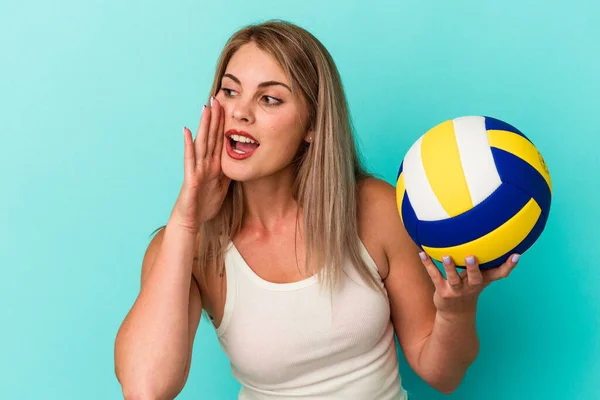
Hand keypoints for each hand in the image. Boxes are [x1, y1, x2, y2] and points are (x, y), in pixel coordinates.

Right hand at [170, 97, 230, 231]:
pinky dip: (188, 145)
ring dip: (203, 125)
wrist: (191, 220)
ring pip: (202, 143)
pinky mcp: (191, 178)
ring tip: (204, 108)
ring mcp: (197, 169)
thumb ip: (228, 173)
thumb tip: (240, 161)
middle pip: (211, 137)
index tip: (228, 107)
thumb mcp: (223, 186)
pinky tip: (186, 130)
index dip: (224, 124)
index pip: (220, 140)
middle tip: (217, 98)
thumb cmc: (205, 204)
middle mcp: (205, 164)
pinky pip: (190, 159)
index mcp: (215, 165)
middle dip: (214, 118)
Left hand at [419, 252, 519, 316]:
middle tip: (472, 256)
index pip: (499, 274)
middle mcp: (471, 286)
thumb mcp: (482, 277)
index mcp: (483, 281)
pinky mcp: (442, 291)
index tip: (516, 255)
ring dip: (449, 267)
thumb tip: (499, 241)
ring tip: (446, 256)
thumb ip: (490, 263)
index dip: (508, 266)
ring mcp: (456, 290)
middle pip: (475, 278)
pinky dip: (428, 265)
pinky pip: (434, 276)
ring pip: (453, 279)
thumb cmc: (470, 288)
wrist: (455, 312)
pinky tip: (422, 253)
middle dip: (474, 268)